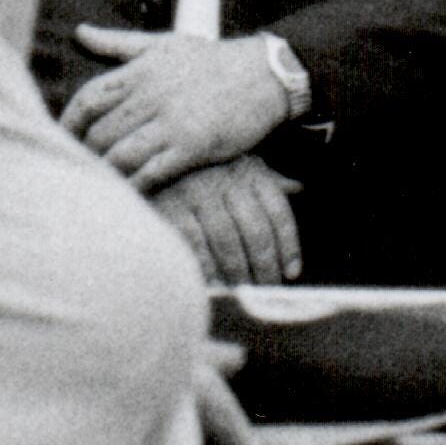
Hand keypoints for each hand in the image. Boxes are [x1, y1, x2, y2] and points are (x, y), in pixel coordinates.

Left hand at [64, 24, 299, 183]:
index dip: (69, 122)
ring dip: (106, 173)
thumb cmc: (212, 60)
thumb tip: (80, 33)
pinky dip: (135, 186)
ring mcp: (171, 122)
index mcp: (140, 71)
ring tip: (98, 185)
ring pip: (120, 154)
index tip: (61, 139)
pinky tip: (128, 195)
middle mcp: (151, 95)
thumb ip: (119, 44)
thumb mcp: (164, 43)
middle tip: (76, 170)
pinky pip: (152, 172)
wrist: (265, 75)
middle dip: (85, 154)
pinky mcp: (193, 146)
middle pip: (100, 132)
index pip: (89, 99)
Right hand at [156, 155, 305, 285]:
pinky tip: (215, 285)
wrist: (148, 153)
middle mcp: (226, 180)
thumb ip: (265, 178)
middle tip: (267, 289)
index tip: (292, 272)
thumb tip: (297, 186)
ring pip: (227, 242)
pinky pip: (195, 246)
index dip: (289, 246)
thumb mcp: (236, 159)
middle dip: (265, 266)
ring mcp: (197, 194)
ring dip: (239, 272)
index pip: (277, 212)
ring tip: (244, 292)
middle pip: (256, 232)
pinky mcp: (170, 208)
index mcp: (248, 170)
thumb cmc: (201, 164)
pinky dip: (207, 269)